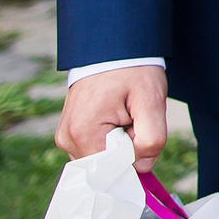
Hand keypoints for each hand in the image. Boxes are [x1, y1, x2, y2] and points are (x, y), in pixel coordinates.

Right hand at [55, 65, 169, 170]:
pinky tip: (116, 116)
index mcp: (82, 134)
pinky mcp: (71, 134)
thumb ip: (151, 140)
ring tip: (124, 113)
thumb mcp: (152, 102)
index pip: (115, 170)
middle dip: (129, 148)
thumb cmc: (133, 71)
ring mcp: (66, 137)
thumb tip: (140, 167)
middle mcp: (67, 139)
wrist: (114, 49)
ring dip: (122, 143)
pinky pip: (98, 150)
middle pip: (108, 167)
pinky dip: (113, 139)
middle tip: (133, 116)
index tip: (140, 127)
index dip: (136, 154)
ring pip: (105, 160)